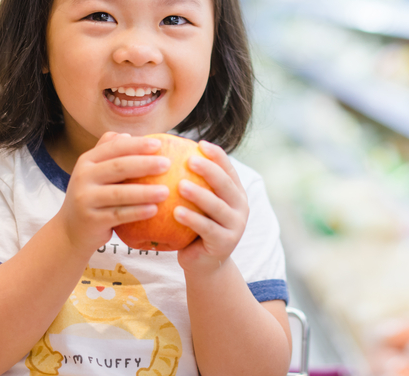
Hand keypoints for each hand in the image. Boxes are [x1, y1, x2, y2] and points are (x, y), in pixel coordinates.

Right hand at [57, 132, 169, 254]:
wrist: (70, 230)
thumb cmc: (92, 196)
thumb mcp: (94, 172)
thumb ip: (108, 152)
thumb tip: (128, 135)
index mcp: (87, 161)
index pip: (114, 147)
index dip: (137, 145)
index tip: (160, 145)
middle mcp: (83, 177)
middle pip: (118, 167)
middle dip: (145, 164)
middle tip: (168, 164)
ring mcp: (85, 199)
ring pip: (119, 193)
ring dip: (145, 192)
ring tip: (166, 191)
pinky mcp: (92, 220)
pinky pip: (118, 214)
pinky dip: (137, 212)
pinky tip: (154, 210)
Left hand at [175, 141, 248, 273]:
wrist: (203, 264)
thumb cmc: (195, 227)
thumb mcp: (199, 204)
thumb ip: (193, 182)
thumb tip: (168, 153)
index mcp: (236, 193)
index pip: (229, 169)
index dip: (217, 155)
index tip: (199, 143)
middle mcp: (240, 207)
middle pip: (225, 184)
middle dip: (209, 170)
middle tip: (190, 159)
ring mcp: (235, 226)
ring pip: (217, 206)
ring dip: (199, 194)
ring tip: (180, 185)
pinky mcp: (224, 243)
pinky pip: (206, 228)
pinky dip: (192, 219)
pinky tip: (176, 212)